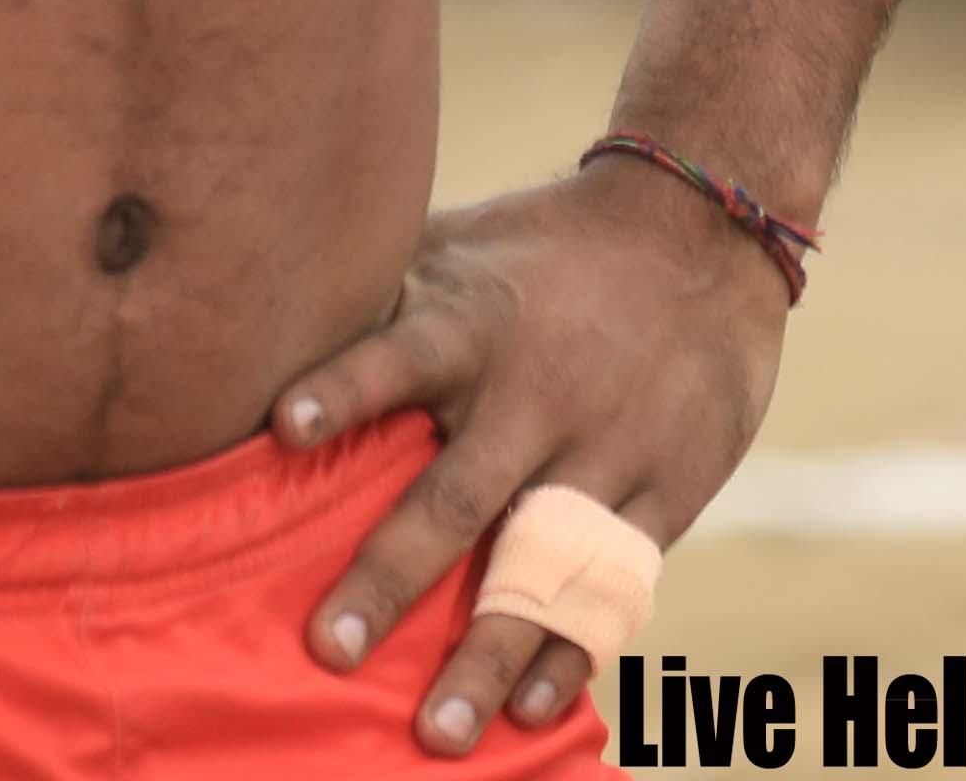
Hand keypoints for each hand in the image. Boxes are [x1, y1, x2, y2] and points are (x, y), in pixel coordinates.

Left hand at [267, 158, 789, 754]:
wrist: (704, 235)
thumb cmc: (547, 247)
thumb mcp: (463, 245)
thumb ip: (380, 291)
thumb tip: (260, 304)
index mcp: (473, 324)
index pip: (399, 352)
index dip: (344, 387)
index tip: (285, 425)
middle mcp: (536, 393)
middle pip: (457, 496)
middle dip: (392, 577)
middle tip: (330, 648)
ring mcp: (604, 450)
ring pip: (537, 564)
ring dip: (487, 650)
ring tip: (441, 731)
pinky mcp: (663, 492)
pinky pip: (611, 583)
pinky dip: (570, 647)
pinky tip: (529, 705)